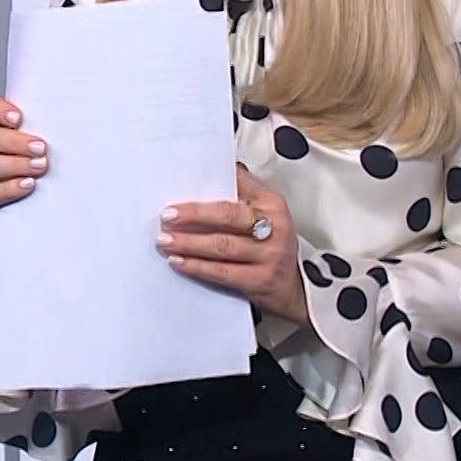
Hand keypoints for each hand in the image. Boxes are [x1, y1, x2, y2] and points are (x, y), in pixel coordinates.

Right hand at [0, 92, 47, 214]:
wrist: (41, 193)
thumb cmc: (39, 155)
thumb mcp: (40, 133)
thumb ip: (39, 121)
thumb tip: (60, 114)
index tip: (18, 118)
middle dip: (14, 142)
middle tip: (39, 147)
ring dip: (16, 165)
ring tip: (39, 166)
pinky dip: (8, 188)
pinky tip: (27, 184)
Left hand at [158, 165, 307, 324]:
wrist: (296, 288)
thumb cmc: (272, 245)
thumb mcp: (266, 214)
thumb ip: (243, 194)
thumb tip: (212, 172)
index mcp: (272, 204)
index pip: (239, 184)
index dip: (211, 181)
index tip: (182, 181)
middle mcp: (273, 227)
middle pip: (227, 215)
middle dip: (193, 215)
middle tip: (167, 215)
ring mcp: (268, 255)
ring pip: (221, 245)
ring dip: (188, 243)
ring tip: (164, 240)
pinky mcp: (259, 280)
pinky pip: (222, 272)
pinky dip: (197, 267)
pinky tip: (178, 262)